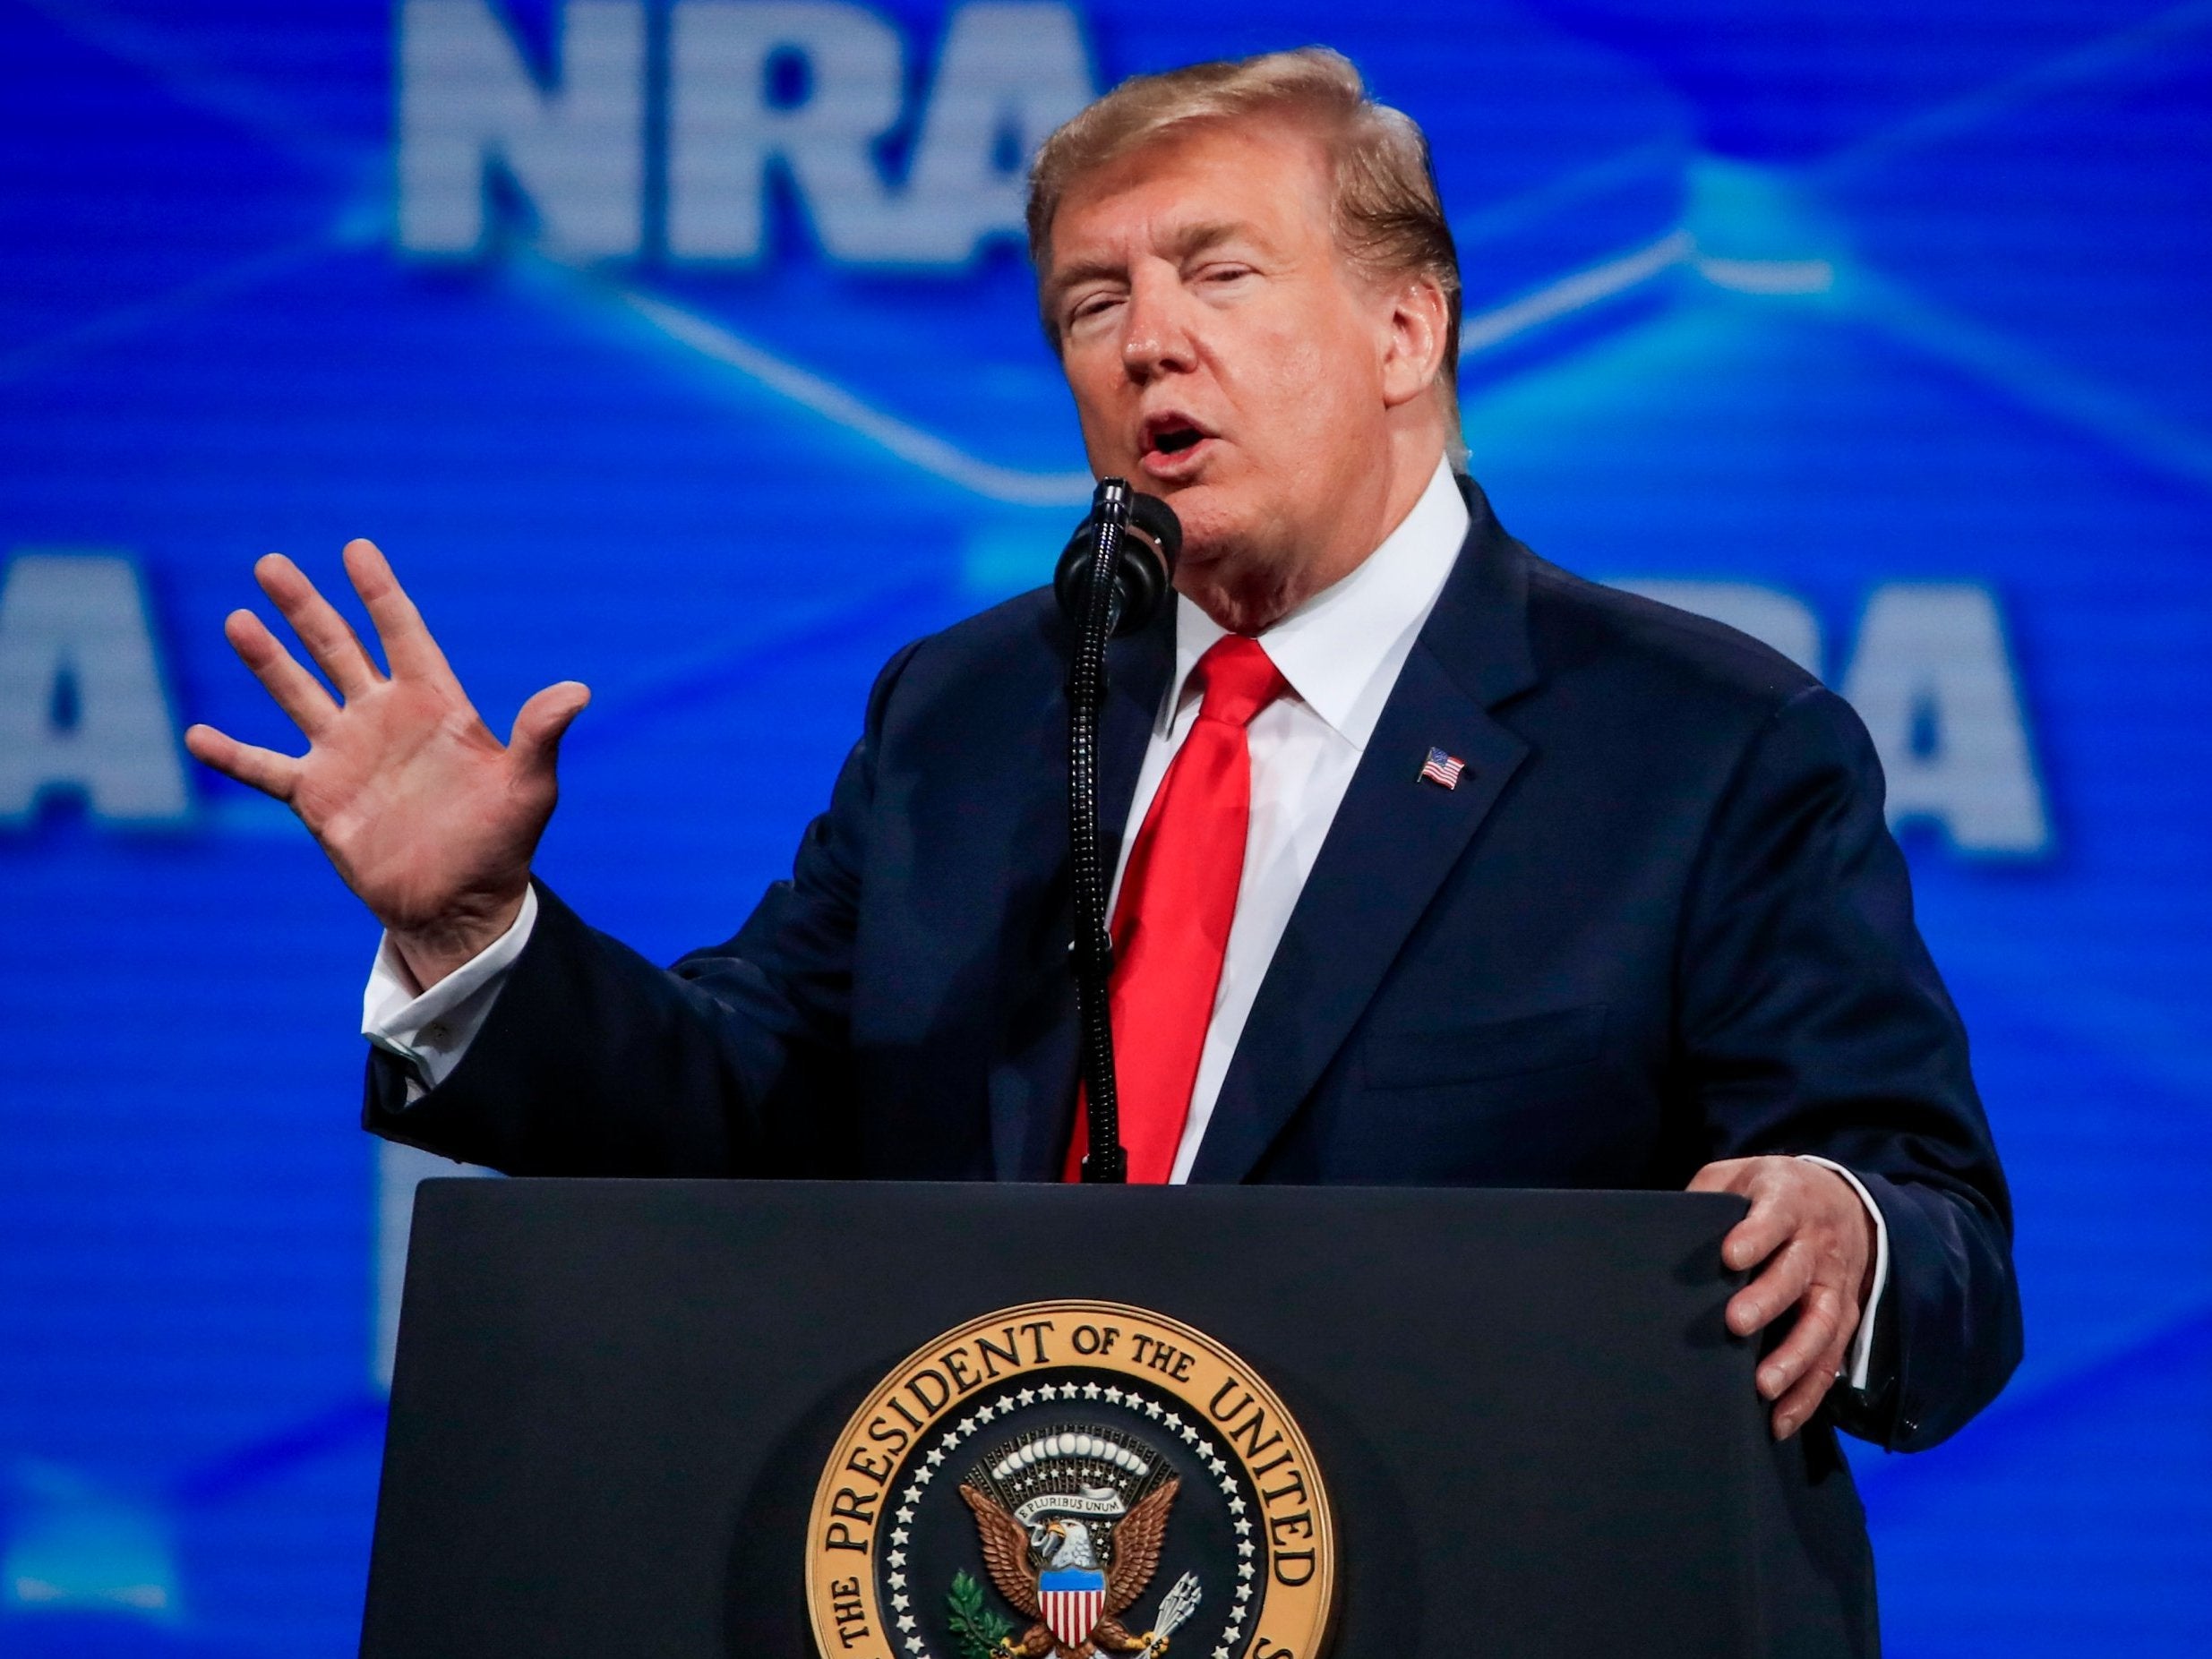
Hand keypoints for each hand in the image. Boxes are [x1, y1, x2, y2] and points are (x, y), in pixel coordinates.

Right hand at [184, 539, 588, 987]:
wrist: (461, 905)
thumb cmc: (502, 843)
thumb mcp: (528, 787)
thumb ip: (540, 735)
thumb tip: (579, 691)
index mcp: (434, 706)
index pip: (403, 634)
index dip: (380, 593)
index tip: (356, 549)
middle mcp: (383, 720)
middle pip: (336, 649)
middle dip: (306, 608)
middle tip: (271, 563)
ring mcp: (346, 756)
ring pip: (297, 693)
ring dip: (267, 660)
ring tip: (237, 619)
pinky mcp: (318, 799)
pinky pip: (266, 768)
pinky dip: (231, 754)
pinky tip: (196, 734)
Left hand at [1688, 1156, 1874, 1440]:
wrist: (1843, 1200)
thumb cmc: (1771, 1191)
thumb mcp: (1737, 1176)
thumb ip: (1706, 1197)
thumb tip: (1663, 1229)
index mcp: (1789, 1201)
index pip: (1774, 1217)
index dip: (1755, 1235)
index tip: (1730, 1255)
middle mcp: (1817, 1244)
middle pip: (1796, 1274)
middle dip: (1768, 1300)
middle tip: (1735, 1323)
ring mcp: (1835, 1284)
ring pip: (1822, 1324)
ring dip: (1794, 1357)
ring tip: (1763, 1386)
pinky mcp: (1845, 1318)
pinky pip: (1831, 1359)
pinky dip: (1808, 1393)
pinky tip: (1780, 1419)